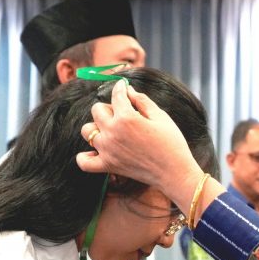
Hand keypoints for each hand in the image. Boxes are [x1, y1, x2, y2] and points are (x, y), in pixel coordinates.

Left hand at [76, 79, 201, 205]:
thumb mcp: (160, 116)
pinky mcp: (107, 166)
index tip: (123, 87)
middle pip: (97, 110)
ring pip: (87, 131)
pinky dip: (86, 156)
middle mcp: (112, 132)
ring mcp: (107, 150)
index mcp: (127, 118)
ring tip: (112, 132)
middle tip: (123, 113)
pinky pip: (84, 161)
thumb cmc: (172, 143)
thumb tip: (128, 90)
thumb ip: (142, 101)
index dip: (120, 88)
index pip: (116, 95)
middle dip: (109, 107)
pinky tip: (97, 151)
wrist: (174, 173)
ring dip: (97, 128)